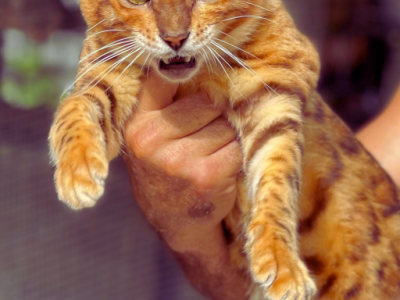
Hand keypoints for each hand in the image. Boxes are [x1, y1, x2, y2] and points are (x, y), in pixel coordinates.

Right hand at [123, 72, 248, 298]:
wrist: (173, 221)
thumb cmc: (165, 170)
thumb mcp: (149, 137)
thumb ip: (164, 104)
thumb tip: (199, 62)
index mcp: (135, 123)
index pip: (164, 78)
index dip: (186, 73)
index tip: (195, 66)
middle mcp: (150, 139)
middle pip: (207, 101)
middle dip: (214, 116)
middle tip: (202, 137)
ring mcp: (178, 159)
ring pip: (226, 124)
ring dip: (227, 137)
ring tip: (209, 155)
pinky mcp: (207, 176)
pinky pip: (238, 146)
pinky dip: (237, 154)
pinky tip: (221, 168)